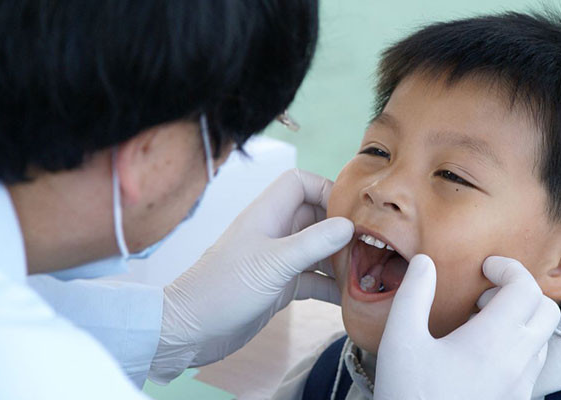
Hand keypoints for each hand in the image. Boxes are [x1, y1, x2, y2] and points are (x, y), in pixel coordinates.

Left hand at [148, 169, 353, 382]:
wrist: (190, 331)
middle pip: (317, 216)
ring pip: (319, 249)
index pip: (301, 183)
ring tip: (367, 271)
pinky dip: (332, 286)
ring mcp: (279, 259)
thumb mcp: (273, 264)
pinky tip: (351, 297)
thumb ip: (312, 243)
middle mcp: (275, 232)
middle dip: (342, 229)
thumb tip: (348, 226)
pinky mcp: (281, 285)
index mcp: (268, 214)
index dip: (327, 189)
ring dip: (341, 259)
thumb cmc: (222, 289)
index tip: (350, 213)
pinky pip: (314, 279)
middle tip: (370, 245)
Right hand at [374, 255, 559, 399]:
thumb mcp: (400, 341)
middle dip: (521, 292)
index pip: (525, 287)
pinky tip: (480, 356)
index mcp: (493, 341)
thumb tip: (425, 262)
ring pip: (543, 340)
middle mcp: (517, 363)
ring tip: (479, 325)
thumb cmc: (409, 396)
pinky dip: (518, 348)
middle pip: (547, 310)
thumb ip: (413, 295)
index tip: (484, 267)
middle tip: (483, 297)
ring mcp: (521, 388)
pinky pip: (533, 367)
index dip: (508, 267)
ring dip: (521, 321)